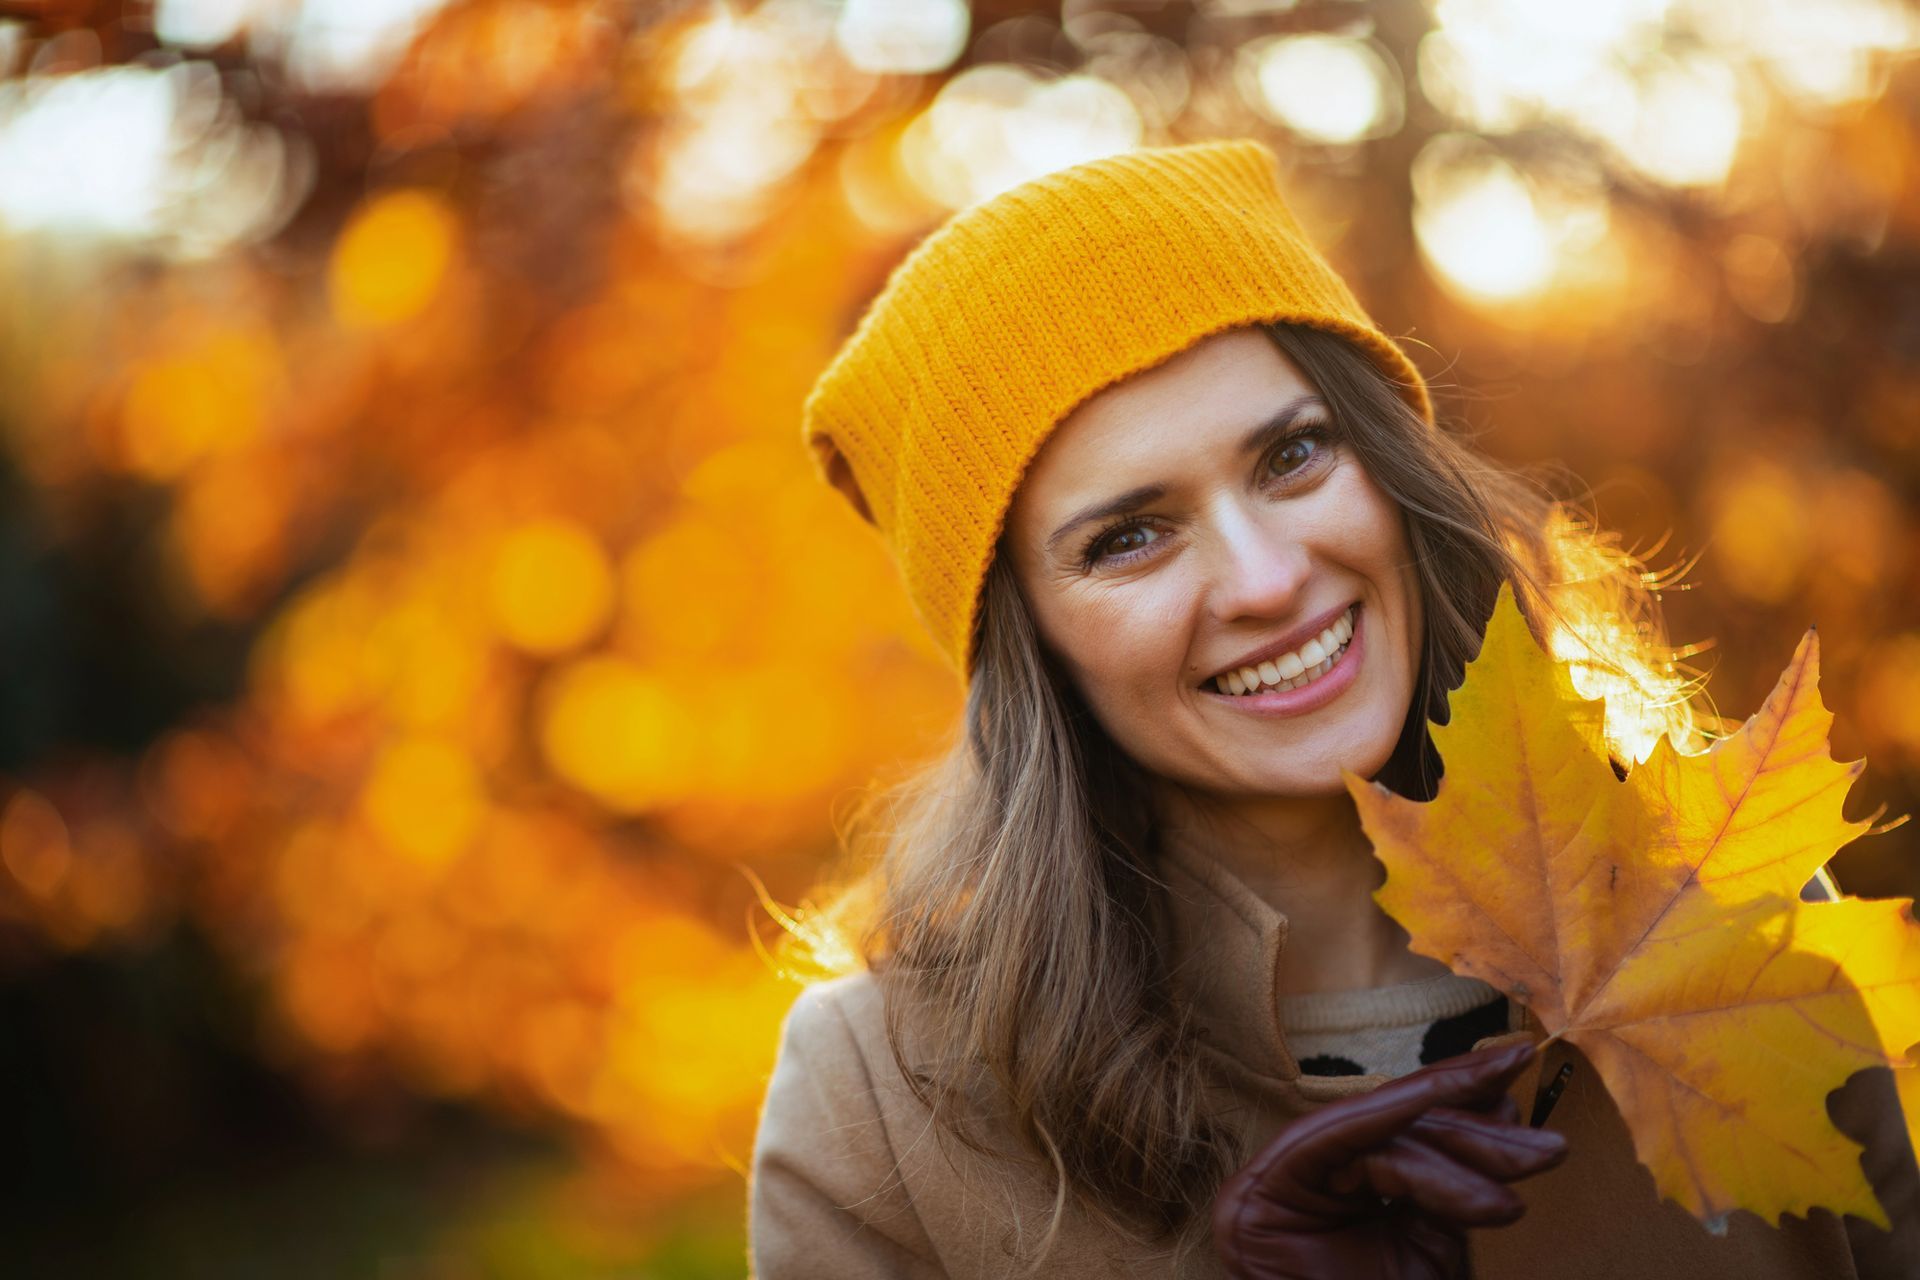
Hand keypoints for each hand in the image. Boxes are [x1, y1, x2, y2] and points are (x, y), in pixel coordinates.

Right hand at [1212, 1040, 1567, 1279]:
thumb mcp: (1430, 1246)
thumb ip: (1453, 1186)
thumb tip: (1500, 1107)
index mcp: (1351, 1178)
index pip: (1415, 1131)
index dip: (1469, 1098)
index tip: (1522, 1075)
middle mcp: (1322, 1165)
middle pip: (1407, 1129)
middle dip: (1483, 1135)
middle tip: (1551, 1150)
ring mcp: (1292, 1167)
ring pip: (1388, 1135)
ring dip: (1461, 1153)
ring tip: (1515, 1191)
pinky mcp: (1272, 1174)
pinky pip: (1344, 1132)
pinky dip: (1395, 1110)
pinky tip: (1441, 1093)